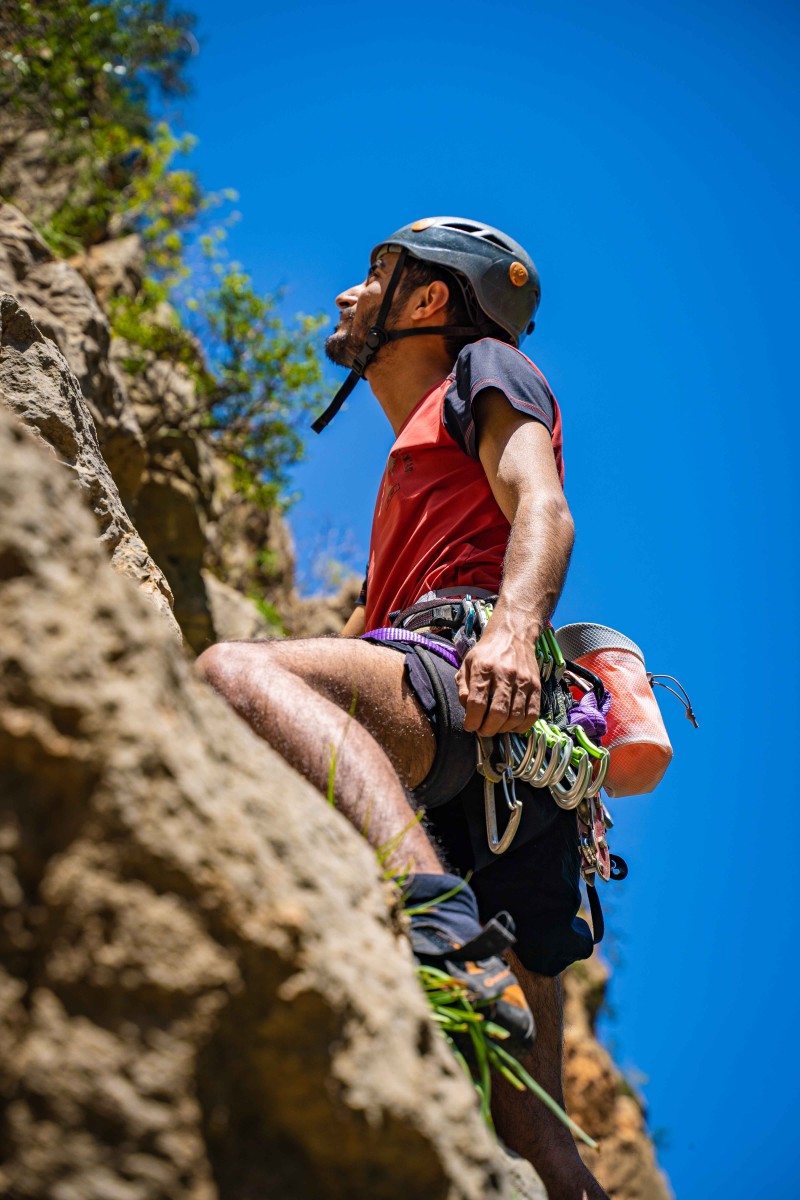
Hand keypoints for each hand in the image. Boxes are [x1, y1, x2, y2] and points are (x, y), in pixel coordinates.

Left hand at [455, 617, 540, 736]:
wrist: (513, 634)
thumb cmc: (486, 653)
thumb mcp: (467, 664)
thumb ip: (463, 687)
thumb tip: (467, 709)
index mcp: (483, 668)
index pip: (477, 703)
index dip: (472, 721)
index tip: (469, 726)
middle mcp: (505, 674)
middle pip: (498, 713)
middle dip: (487, 729)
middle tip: (482, 730)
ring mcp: (523, 681)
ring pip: (515, 717)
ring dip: (503, 729)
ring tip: (496, 727)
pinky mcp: (536, 686)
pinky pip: (532, 714)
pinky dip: (521, 726)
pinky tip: (511, 725)